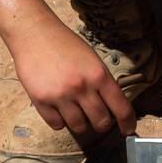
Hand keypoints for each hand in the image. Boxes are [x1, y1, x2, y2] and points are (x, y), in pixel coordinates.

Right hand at [10, 20, 135, 136]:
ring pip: (79, 127)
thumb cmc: (65, 44)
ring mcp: (60, 95)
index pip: (121, 108)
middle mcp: (82, 87)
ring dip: (80, 123)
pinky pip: (57, 124)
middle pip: (101, 122)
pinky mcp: (41, 100)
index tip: (128, 130)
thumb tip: (112, 108)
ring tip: (75, 111)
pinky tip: (58, 109)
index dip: (128, 123)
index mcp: (99, 75)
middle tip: (97, 118)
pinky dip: (59, 121)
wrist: (33, 33)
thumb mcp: (92, 60)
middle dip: (101, 124)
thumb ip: (102, 83)